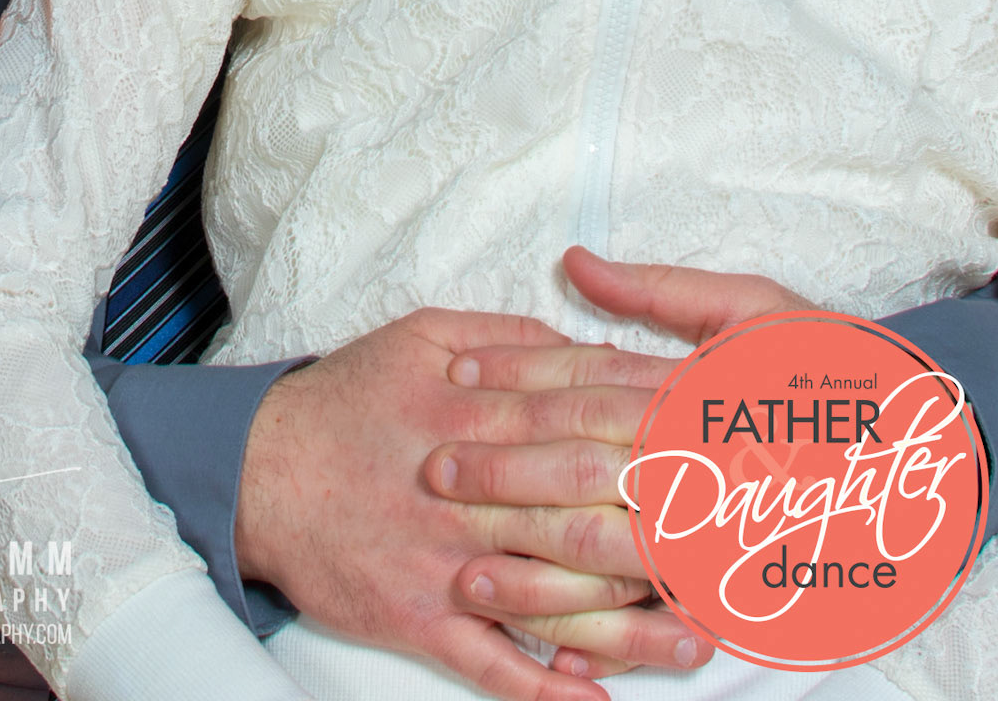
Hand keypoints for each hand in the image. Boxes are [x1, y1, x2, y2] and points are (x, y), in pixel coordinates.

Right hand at [235, 308, 706, 700]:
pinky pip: (490, 662)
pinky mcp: (420, 616)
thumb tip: (577, 337)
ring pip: (553, 592)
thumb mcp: (421, 333)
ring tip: (699, 633)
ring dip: (628, 618)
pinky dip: (544, 687)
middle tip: (737, 537)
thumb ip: (505, 333)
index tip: (718, 439)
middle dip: (661, 519)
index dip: (653, 424)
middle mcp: (469, 483)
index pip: (582, 412)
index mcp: (474, 403)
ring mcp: (447, 557)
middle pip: (580, 501)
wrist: (260, 468)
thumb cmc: (347, 397)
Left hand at [437, 252, 809, 672]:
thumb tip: (575, 263)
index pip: (584, 383)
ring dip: (534, 569)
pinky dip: (610, 642)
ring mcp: (719, 529)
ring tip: (468, 573)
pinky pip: (662, 622)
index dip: (514, 380)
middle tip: (434, 472)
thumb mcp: (745, 306)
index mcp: (694, 392)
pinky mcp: (737, 584)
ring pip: (610, 556)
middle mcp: (703, 462)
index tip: (456, 379)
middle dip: (501, 475)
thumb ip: (655, 291)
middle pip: (583, 472)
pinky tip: (557, 654)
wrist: (908, 446)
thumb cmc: (817, 365)